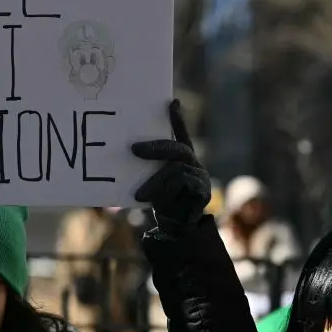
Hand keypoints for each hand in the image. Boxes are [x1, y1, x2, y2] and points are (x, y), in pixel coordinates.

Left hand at [130, 99, 211, 234]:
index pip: (180, 135)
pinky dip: (167, 196)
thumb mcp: (151, 182)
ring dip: (156, 183)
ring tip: (140, 196)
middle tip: (133, 149)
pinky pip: (183, 189)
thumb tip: (127, 151)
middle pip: (177, 150)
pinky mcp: (203, 194)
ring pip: (176, 171)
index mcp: (181, 159)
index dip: (177, 119)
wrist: (174, 229)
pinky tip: (159, 205)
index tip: (172, 102)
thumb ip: (147, 167)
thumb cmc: (160, 201)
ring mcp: (200, 178)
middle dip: (155, 148)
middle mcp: (193, 164)